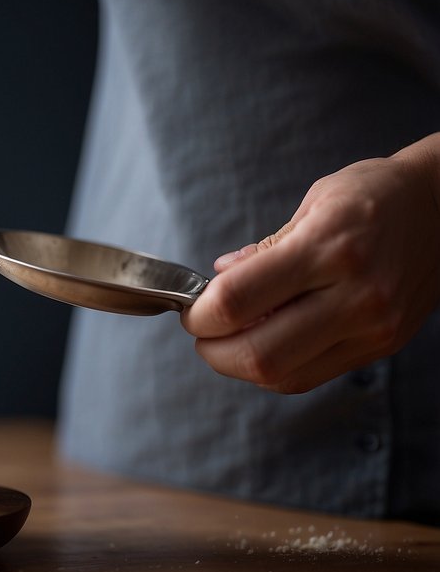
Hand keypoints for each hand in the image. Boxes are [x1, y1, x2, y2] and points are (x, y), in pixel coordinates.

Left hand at [181, 135, 439, 393]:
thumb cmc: (374, 195)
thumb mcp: (314, 202)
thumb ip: (264, 249)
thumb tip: (218, 280)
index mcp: (328, 248)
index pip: (238, 300)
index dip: (199, 314)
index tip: (190, 308)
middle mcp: (355, 294)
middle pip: (258, 354)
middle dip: (212, 351)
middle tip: (201, 332)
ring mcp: (372, 326)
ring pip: (283, 374)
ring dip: (239, 366)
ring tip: (228, 340)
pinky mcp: (381, 345)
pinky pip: (311, 375)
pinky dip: (274, 368)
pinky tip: (262, 343)